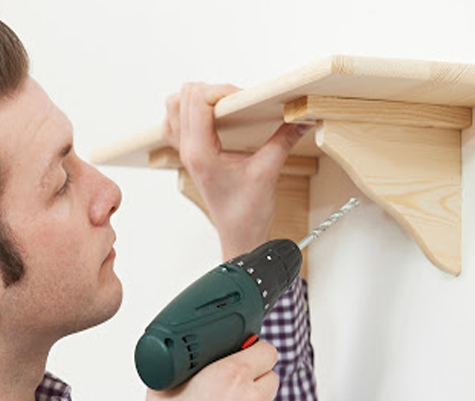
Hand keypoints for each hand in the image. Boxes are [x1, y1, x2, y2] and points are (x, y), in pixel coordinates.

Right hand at [138, 341, 279, 400]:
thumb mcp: (163, 390)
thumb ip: (184, 368)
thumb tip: (188, 360)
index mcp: (230, 376)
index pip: (266, 350)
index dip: (256, 352)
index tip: (250, 357)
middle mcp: (252, 400)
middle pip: (270, 378)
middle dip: (254, 382)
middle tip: (230, 392)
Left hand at [163, 83, 309, 260]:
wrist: (239, 236)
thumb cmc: (247, 213)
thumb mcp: (268, 172)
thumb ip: (284, 140)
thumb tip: (301, 116)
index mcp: (200, 153)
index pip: (198, 100)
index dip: (223, 91)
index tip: (246, 99)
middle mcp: (187, 150)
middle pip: (182, 97)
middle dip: (212, 91)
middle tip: (239, 103)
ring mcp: (185, 153)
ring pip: (173, 108)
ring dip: (196, 100)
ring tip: (224, 108)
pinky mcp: (191, 155)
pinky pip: (176, 124)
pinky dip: (189, 113)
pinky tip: (213, 119)